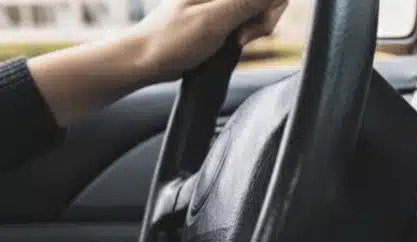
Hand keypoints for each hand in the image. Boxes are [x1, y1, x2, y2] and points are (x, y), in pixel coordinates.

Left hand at [132, 0, 288, 80]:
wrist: (145, 60)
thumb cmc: (172, 40)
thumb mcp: (214, 21)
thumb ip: (247, 2)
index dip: (270, 7)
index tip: (252, 28)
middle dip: (261, 20)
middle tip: (240, 38)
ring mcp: (221, 0)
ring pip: (258, 9)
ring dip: (253, 28)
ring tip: (232, 42)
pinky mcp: (221, 12)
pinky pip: (247, 18)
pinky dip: (245, 32)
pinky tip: (231, 42)